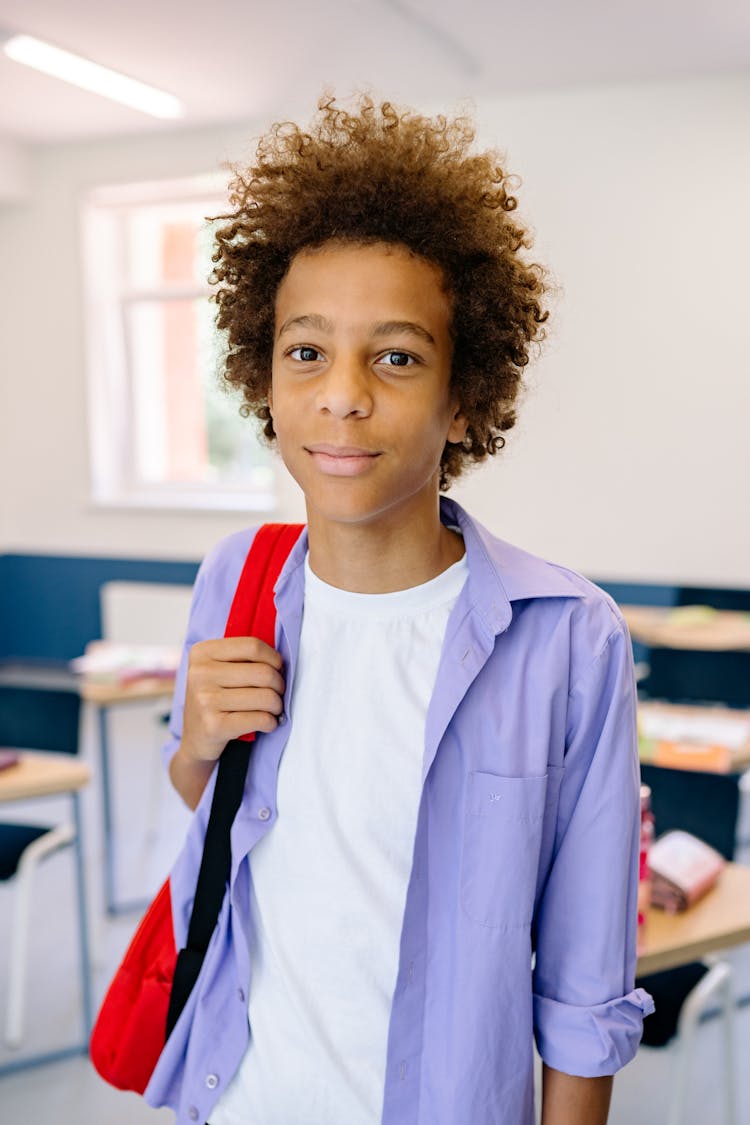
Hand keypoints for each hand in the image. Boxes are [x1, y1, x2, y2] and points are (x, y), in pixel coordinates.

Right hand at [180, 636, 285, 767]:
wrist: (195, 738)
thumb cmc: (215, 698)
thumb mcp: (219, 669)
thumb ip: (244, 658)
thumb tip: (281, 661)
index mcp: (203, 653)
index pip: (253, 646)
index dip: (274, 659)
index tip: (277, 669)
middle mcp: (200, 674)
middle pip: (263, 672)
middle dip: (279, 685)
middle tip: (277, 694)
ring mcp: (205, 700)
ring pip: (266, 697)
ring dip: (277, 706)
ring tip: (272, 709)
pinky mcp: (214, 726)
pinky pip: (260, 719)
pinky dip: (271, 722)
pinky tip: (267, 723)